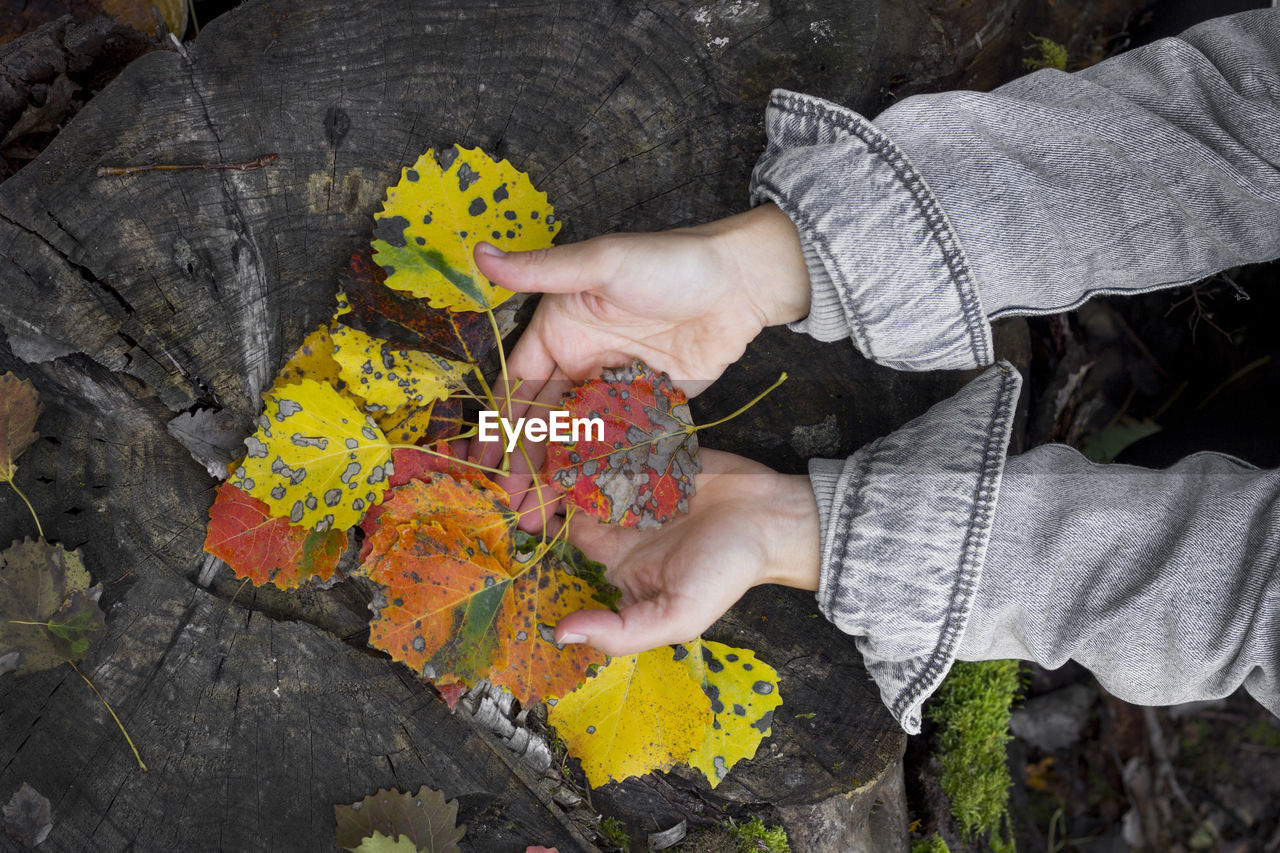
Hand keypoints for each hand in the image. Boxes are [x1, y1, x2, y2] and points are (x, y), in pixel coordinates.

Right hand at [470, 204, 810, 513]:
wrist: (743, 282)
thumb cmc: (669, 262)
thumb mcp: (600, 261)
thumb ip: (540, 269)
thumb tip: (479, 253)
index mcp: (560, 330)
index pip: (520, 386)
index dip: (500, 425)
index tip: (482, 462)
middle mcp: (582, 360)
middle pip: (547, 422)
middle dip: (528, 464)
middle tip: (514, 506)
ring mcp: (617, 387)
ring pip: (581, 439)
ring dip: (562, 475)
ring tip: (545, 515)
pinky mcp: (652, 405)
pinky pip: (621, 443)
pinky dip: (604, 470)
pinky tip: (591, 500)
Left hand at [551, 449, 820, 655]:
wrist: (774, 519)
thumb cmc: (727, 572)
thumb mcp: (677, 616)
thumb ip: (620, 632)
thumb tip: (561, 636)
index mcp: (618, 563)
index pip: (568, 543)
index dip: (551, 525)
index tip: (535, 506)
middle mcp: (621, 525)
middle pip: (573, 498)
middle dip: (561, 481)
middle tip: (551, 460)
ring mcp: (637, 487)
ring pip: (590, 466)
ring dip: (580, 453)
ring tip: (570, 436)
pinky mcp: (655, 457)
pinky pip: (621, 444)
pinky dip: (607, 435)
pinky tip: (596, 421)